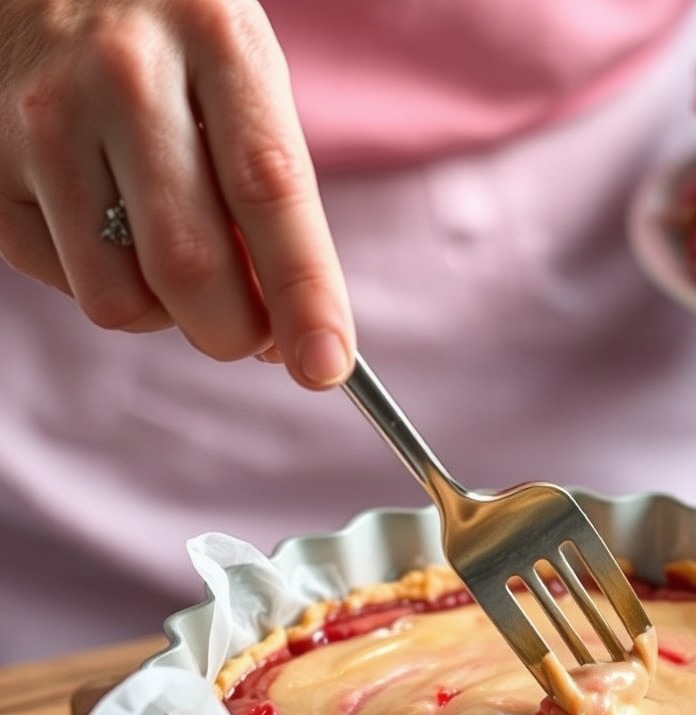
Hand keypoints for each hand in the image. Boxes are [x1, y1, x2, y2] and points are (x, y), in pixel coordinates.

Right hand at [0, 0, 354, 387]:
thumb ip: (269, 197)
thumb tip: (280, 329)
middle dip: (236, 334)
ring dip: (168, 315)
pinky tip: (112, 230)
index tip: (325, 366)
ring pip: (121, 298)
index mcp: (217, 42)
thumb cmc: (171, 42)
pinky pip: (65, 283)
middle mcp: (125, 75)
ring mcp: (44, 119)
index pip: (271, 192)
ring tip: (173, 257)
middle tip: (252, 333)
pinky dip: (108, 284)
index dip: (304, 295)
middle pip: (191, 266)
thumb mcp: (241, 82)